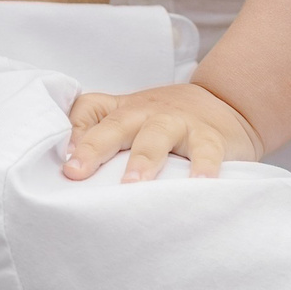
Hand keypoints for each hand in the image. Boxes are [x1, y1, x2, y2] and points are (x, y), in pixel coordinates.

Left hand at [63, 82, 266, 181]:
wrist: (227, 103)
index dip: (72, 130)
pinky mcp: (210, 136)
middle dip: (93, 147)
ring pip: (156, 135)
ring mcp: (178, 122)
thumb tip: (68, 177)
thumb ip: (104, 140)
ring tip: (131, 184)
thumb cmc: (167, 123)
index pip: (88, 108)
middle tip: (75, 172)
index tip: (63, 159)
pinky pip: (206, 151)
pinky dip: (202, 168)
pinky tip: (197, 186)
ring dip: (142, 159)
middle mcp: (146, 112)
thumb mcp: (133, 124)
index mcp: (122, 110)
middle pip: (115, 124)